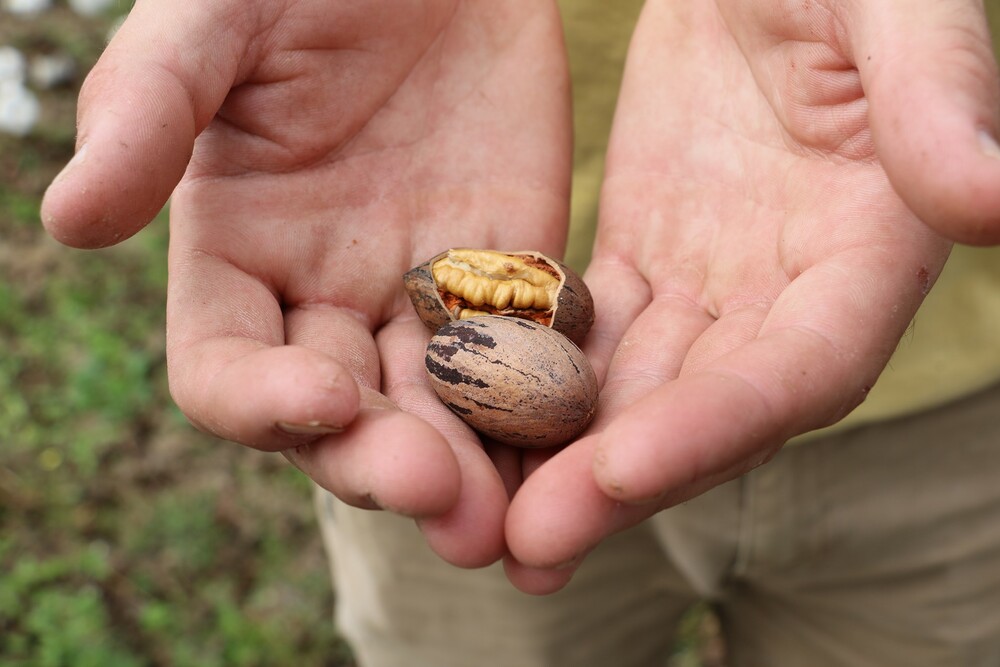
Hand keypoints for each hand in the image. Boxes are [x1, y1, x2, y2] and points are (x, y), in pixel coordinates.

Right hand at [41, 0, 571, 567]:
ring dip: (469, 469)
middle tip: (437, 494)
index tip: (324, 395)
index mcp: (237, 257)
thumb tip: (68, 219)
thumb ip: (148, 111)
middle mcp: (325, 297)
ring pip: (440, 409)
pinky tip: (572, 449)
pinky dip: (543, 410)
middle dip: (382, 460)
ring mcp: (423, 294)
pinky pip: (526, 359)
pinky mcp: (511, 275)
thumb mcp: (215, 22)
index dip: (262, 402)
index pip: (224, 372)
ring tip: (502, 518)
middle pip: (342, 418)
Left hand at [505, 0, 999, 592]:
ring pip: (636, 391)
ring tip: (488, 523)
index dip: (716, 426)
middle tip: (527, 548)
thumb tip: (994, 201)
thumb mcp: (896, 11)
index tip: (619, 472)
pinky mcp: (643, 260)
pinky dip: (533, 384)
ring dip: (565, 459)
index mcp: (871, 250)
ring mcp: (711, 284)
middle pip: (705, 411)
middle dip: (618, 480)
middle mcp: (790, 294)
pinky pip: (583, 337)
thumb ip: (938, 102)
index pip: (798, 370)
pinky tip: (473, 429)